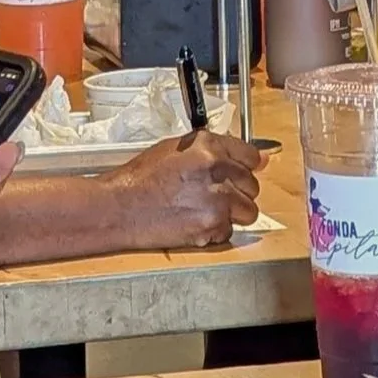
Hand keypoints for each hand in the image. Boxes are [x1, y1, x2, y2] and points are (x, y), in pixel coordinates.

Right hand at [114, 130, 266, 250]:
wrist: (119, 207)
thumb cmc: (140, 179)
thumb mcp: (177, 150)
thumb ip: (215, 151)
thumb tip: (258, 158)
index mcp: (208, 146)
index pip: (250, 155)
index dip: (246, 166)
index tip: (243, 172)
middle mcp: (216, 169)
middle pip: (252, 185)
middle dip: (237, 192)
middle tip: (212, 195)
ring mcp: (217, 199)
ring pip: (248, 211)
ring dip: (232, 213)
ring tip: (205, 210)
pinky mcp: (212, 225)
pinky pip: (230, 231)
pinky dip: (216, 231)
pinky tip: (194, 222)